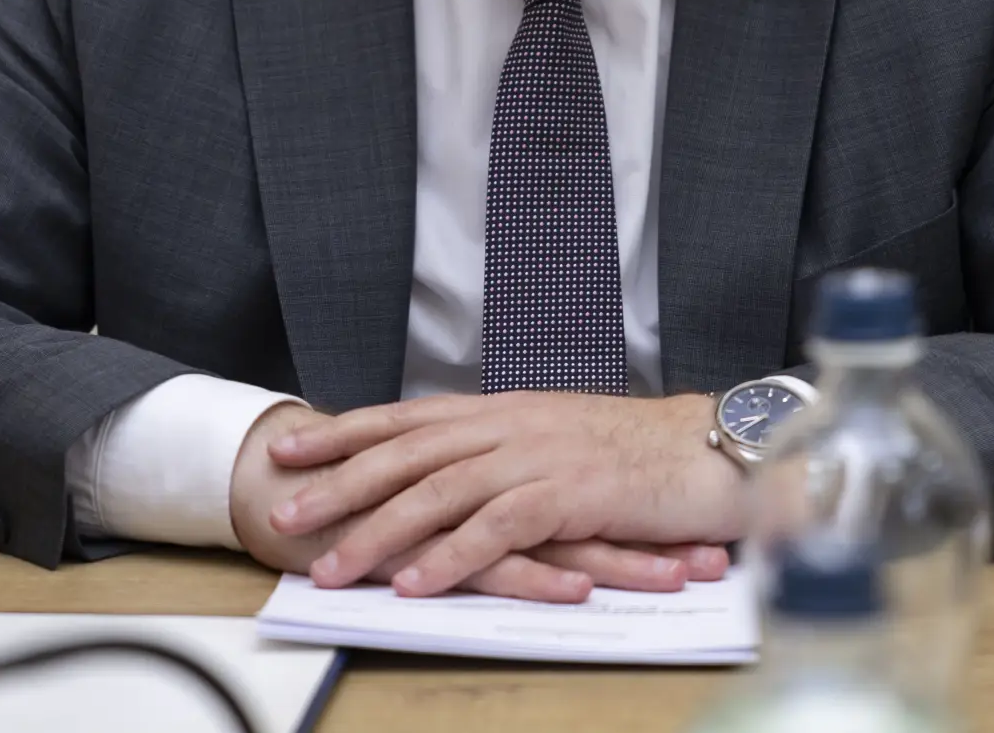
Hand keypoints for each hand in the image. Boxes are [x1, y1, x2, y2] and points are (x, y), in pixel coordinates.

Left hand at [263, 391, 745, 595]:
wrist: (711, 448)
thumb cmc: (641, 455)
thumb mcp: (559, 444)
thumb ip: (506, 453)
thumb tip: (454, 472)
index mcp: (505, 410)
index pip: (408, 417)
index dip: (345, 432)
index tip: (289, 447)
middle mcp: (512, 424)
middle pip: (409, 452)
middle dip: (340, 484)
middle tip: (283, 514)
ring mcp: (540, 456)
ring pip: (441, 491)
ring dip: (381, 533)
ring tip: (334, 569)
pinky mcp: (572, 493)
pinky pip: (498, 529)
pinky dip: (452, 557)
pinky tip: (417, 584)